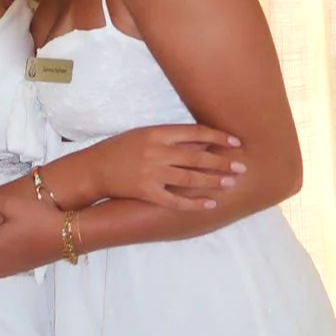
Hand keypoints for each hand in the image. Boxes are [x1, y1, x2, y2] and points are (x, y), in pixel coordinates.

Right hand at [90, 124, 244, 208]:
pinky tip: (210, 204)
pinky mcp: (147, 193)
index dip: (218, 137)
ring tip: (231, 182)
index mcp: (157, 132)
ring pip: (190, 178)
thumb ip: (172, 137)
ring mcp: (152, 173)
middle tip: (241, 166)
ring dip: (213, 181)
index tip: (236, 142)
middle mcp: (157, 151)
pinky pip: (175, 200)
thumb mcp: (145, 134)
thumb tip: (204, 142)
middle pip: (197, 157)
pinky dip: (194, 203)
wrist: (95, 169)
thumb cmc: (121, 148)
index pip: (195, 132)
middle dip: (221, 162)